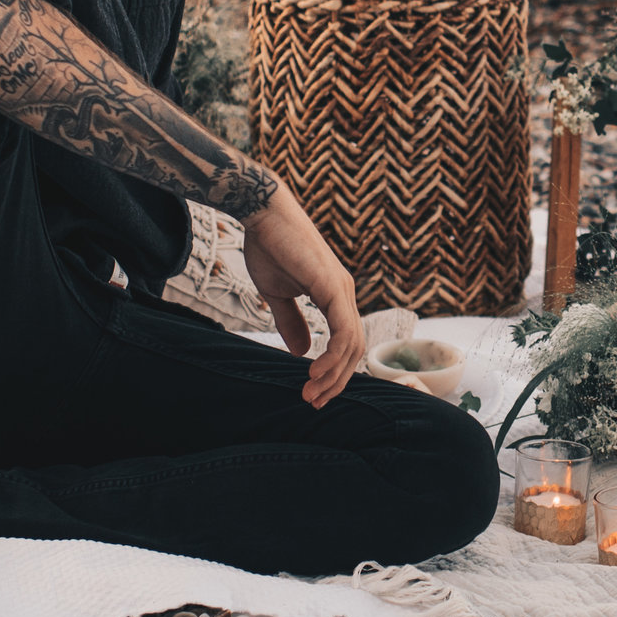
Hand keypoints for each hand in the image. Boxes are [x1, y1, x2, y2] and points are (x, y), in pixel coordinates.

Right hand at [241, 196, 361, 407]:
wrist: (263, 214)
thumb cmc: (270, 248)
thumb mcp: (278, 294)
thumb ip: (292, 322)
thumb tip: (302, 352)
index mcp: (335, 295)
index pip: (345, 343)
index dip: (333, 371)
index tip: (313, 393)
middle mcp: (345, 293)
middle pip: (354, 348)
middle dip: (336, 380)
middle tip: (313, 402)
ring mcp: (341, 288)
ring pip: (351, 343)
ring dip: (333, 374)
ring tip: (311, 392)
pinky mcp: (331, 285)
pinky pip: (342, 328)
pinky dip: (332, 354)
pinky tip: (314, 370)